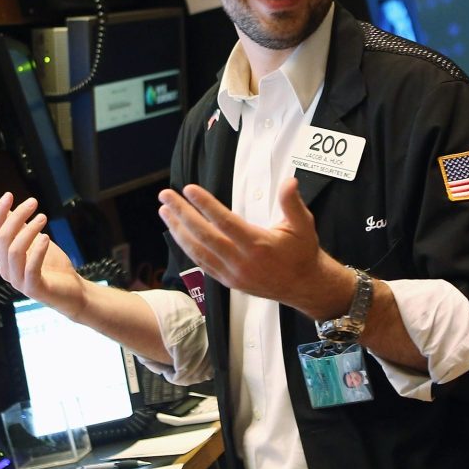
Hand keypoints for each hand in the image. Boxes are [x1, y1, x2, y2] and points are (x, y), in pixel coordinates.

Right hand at [0, 192, 87, 313]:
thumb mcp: (34, 241)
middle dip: (16, 216)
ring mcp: (18, 281)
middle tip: (33, 202)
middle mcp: (6, 269)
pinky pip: (30, 268)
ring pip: (14, 251)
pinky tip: (46, 237)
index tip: (9, 195)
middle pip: (3, 238)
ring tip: (42, 217)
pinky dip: (37, 251)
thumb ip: (18, 228)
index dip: (0, 213)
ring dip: (28, 230)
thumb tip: (0, 209)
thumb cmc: (52, 266)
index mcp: (4, 257)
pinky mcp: (33, 289)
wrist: (71, 291)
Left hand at [158, 178, 349, 317]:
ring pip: (198, 252)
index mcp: (258, 245)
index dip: (205, 205)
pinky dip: (187, 248)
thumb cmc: (302, 252)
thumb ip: (292, 202)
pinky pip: (202, 264)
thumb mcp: (303, 224)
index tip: (189, 189)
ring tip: (165, 211)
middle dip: (182, 214)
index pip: (224, 222)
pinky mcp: (228, 281)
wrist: (304, 286)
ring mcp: (232, 274)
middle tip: (166, 196)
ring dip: (178, 231)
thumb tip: (289, 181)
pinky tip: (178, 234)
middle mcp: (241, 261)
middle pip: (204, 236)